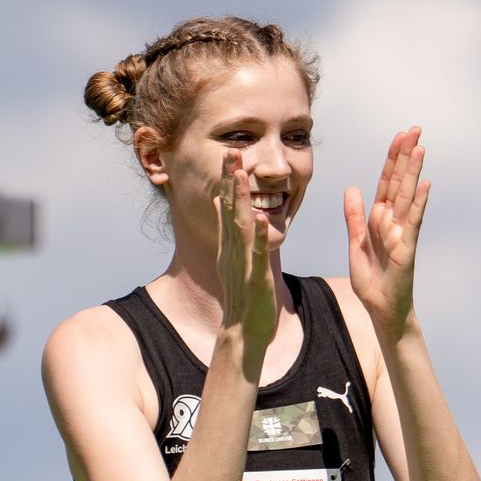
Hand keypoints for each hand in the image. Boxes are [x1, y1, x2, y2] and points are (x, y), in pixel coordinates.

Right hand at [215, 149, 277, 348]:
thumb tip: (218, 198)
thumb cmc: (241, 291)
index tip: (230, 152)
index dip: (229, 178)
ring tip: (241, 175)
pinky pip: (257, 254)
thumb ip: (225, 226)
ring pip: (241, 227)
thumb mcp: (231, 253)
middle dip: (231, 180)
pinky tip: (261, 219)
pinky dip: (259, 236)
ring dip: (242, 201)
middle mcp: (233, 248)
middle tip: (231, 151)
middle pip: (231, 209)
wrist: (243, 329)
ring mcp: (243, 262)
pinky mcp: (255, 277)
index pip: (228, 204)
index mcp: (230, 241)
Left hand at [344, 126, 430, 333]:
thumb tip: (352, 188)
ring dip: (413, 171)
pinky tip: (424, 184)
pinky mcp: (406, 247)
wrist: (381, 308)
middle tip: (415, 129)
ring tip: (420, 147)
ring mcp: (401, 232)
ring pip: (406, 195)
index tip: (399, 137)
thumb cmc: (372, 280)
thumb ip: (354, 216)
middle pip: (399, 181)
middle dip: (405, 155)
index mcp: (379, 218)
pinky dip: (417, 202)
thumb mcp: (356, 243)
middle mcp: (393, 221)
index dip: (391, 159)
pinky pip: (412, 221)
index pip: (386, 182)